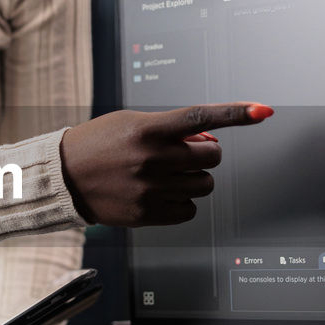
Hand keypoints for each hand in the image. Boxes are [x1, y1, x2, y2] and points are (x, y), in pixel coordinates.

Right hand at [59, 102, 272, 225]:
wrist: (62, 177)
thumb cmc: (97, 145)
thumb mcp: (130, 123)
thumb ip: (170, 129)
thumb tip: (208, 141)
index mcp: (147, 130)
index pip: (200, 118)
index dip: (235, 113)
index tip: (262, 110)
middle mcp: (152, 160)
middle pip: (211, 157)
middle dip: (205, 154)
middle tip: (184, 154)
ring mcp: (150, 189)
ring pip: (204, 185)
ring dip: (193, 178)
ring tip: (167, 175)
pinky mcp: (147, 214)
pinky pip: (189, 211)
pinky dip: (181, 203)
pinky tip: (160, 195)